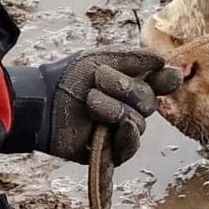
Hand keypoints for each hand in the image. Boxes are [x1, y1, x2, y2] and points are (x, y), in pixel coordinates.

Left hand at [40, 49, 182, 164]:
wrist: (40, 102)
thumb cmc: (66, 78)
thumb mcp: (98, 59)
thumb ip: (132, 58)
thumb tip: (162, 60)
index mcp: (132, 82)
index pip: (163, 82)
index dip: (167, 80)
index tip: (164, 75)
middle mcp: (130, 106)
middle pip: (150, 102)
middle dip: (127, 89)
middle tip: (98, 80)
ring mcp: (121, 129)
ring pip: (138, 122)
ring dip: (114, 108)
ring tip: (89, 101)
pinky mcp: (110, 150)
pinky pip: (130, 147)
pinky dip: (127, 136)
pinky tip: (119, 125)